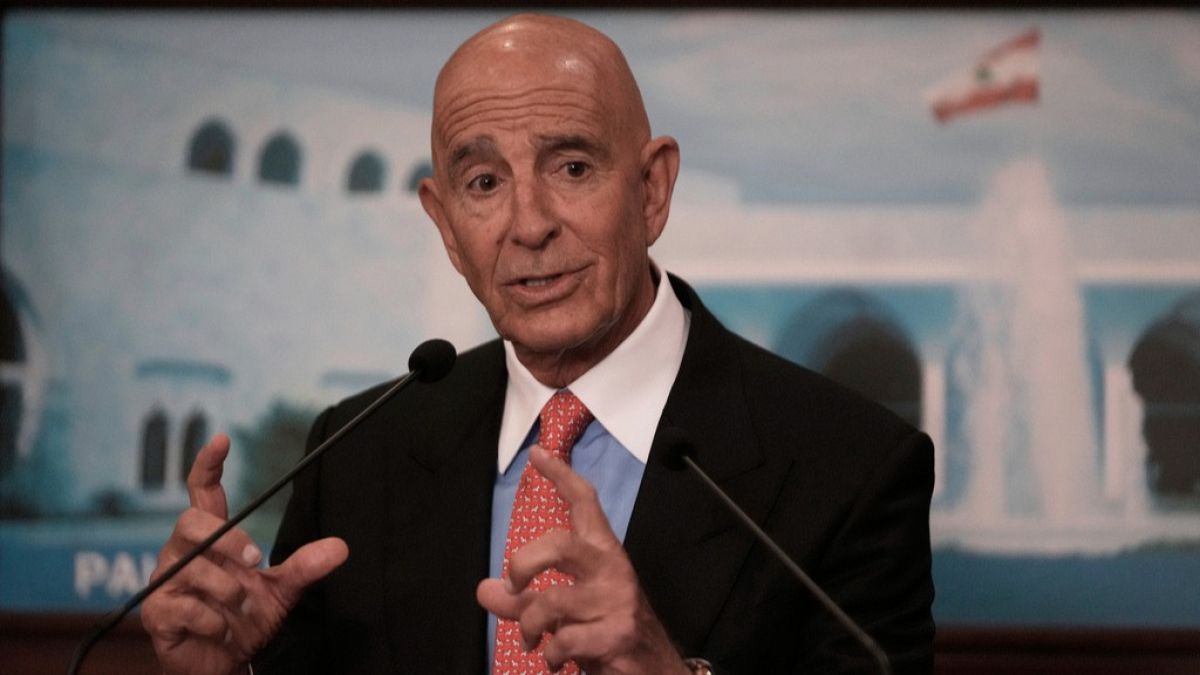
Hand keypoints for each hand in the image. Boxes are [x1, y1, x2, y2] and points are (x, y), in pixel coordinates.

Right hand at [141, 433, 348, 674]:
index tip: (222, 439)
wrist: (222, 664)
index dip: (208, 464)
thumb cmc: (244, 621)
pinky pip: (185, 606)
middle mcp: (183, 552)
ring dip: (228, 590)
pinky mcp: (157, 612)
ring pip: (192, 567)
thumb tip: (341, 547)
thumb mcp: (281, 592)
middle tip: (256, 560)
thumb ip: (304, 567)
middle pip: (191, 521)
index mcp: (211, 538)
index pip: (202, 491)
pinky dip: (214, 621)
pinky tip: (222, 630)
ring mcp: (166, 581)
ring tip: (241, 608)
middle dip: (229, 539)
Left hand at [477, 445, 689, 674]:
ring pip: (551, 601)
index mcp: (602, 553)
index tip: (537, 454)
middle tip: (514, 587)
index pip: (585, 503)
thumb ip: (524, 601)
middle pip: (559, 544)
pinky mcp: (616, 634)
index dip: (561, 476)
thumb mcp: (564, 612)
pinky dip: (550, 655)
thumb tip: (484, 589)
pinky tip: (555, 661)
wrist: (653, 670)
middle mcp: (611, 569)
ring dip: (530, 627)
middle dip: (523, 565)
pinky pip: (564, 640)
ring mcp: (616, 600)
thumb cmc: (606, 631)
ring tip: (532, 642)